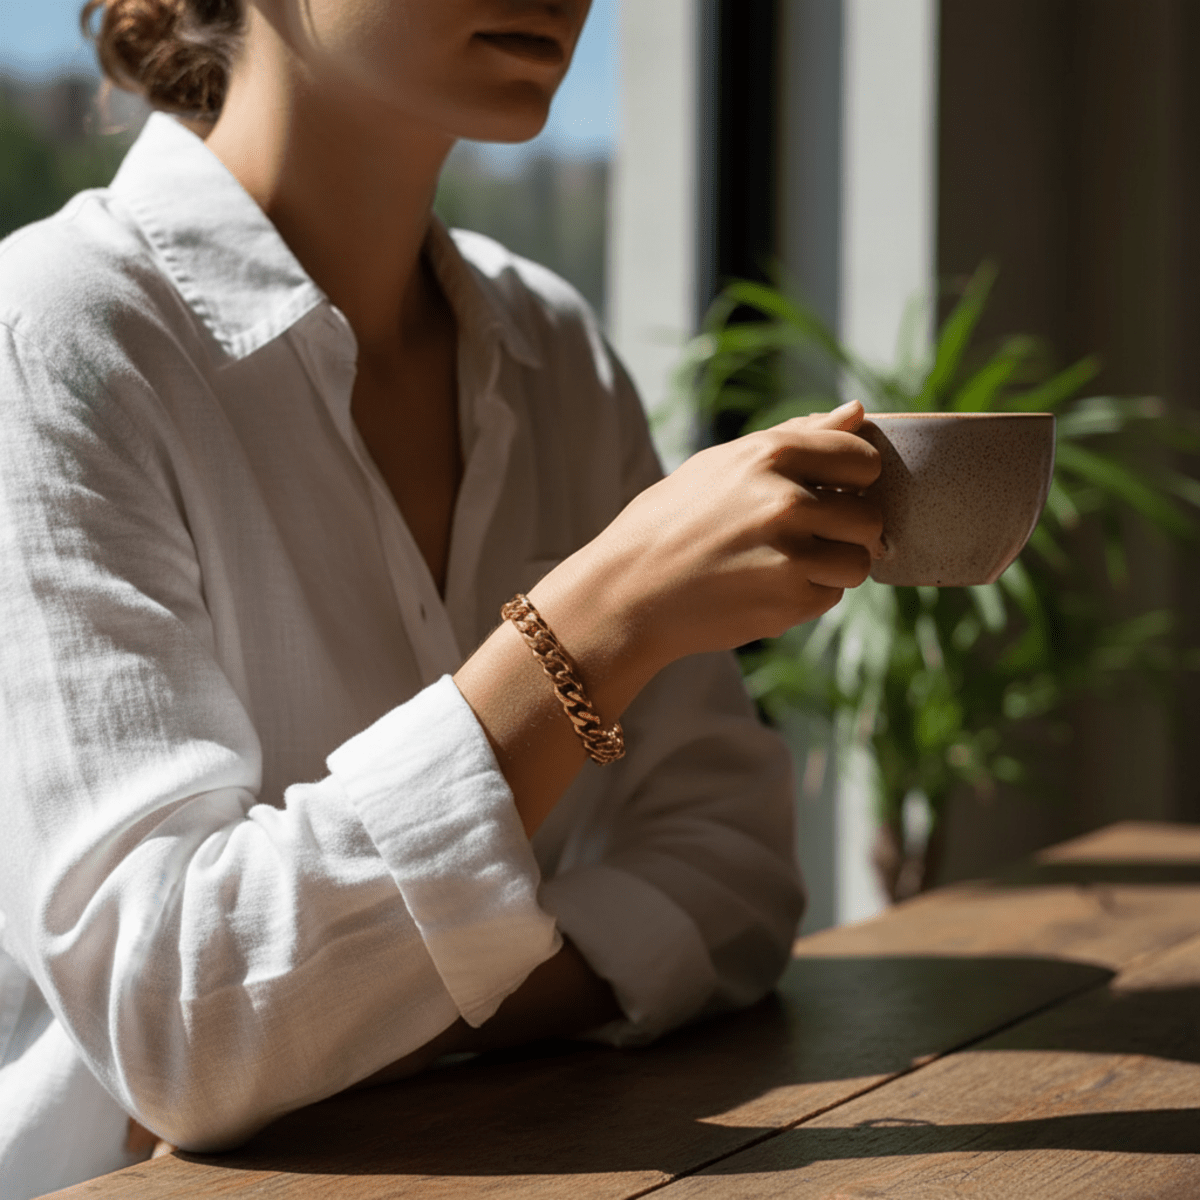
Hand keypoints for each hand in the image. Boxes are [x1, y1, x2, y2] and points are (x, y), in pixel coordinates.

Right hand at [536, 399, 882, 675]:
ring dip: (832, 567)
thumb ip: (794, 437)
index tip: (833, 492)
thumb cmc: (668, 523)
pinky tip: (762, 588)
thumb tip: (856, 411)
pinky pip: (830, 596)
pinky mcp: (788, 603)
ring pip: (858, 562)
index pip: (863, 459)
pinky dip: (806, 595)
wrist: (626, 593)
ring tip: (782, 565)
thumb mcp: (721, 465)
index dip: (854, 479)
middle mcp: (786, 502)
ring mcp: (790, 556)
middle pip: (869, 516)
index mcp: (770, 456)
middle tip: (803, 538)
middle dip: (846, 530)